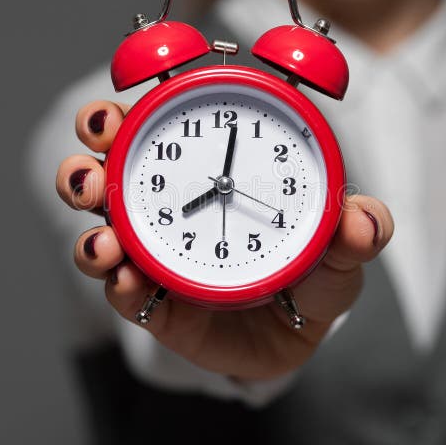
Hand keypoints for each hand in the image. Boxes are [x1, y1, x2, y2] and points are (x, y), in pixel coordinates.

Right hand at [56, 99, 393, 379]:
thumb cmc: (312, 270)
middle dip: (84, 167)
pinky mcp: (154, 303)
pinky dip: (119, 284)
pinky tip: (127, 281)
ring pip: (102, 231)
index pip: (153, 126)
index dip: (120, 112)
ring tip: (104, 241)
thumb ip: (356, 230)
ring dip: (90, 230)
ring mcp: (156, 254)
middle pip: (107, 174)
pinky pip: (124, 292)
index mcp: (206, 167)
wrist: (298, 333)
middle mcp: (167, 205)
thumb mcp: (339, 246)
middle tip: (92, 173)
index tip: (113, 114)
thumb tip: (361, 221)